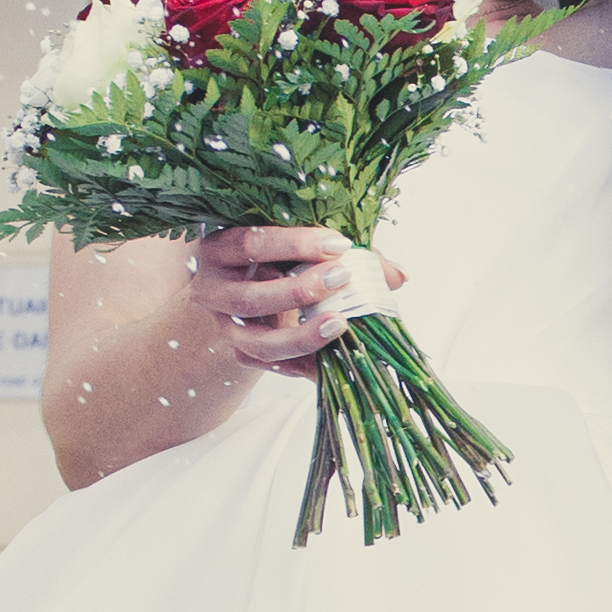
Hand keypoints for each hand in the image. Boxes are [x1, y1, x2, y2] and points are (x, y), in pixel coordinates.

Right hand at [193, 223, 400, 373]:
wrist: (247, 288)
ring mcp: (225, 328)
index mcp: (222, 248)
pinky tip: (336, 359)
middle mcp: (213, 289)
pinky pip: (272, 367)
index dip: (295, 244)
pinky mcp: (242, 354)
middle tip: (342, 277)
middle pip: (251, 298)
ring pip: (259, 343)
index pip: (252, 243)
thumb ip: (347, 254)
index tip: (339, 244)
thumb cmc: (278, 259)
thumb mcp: (304, 247)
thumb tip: (399, 276)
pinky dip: (306, 365)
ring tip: (340, 323)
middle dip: (300, 290)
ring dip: (303, 336)